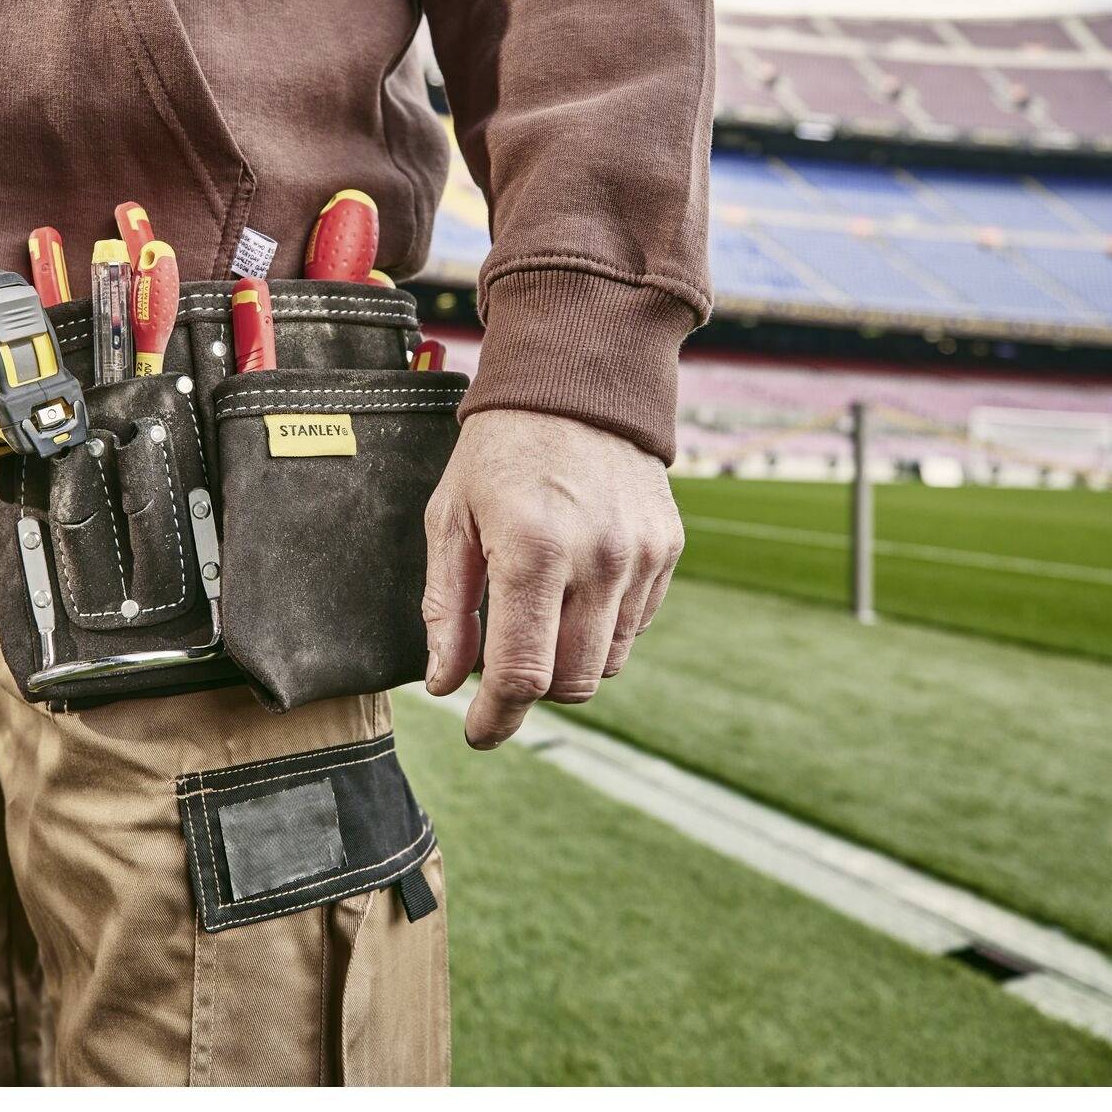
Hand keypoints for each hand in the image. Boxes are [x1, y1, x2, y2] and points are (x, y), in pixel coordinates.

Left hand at [421, 409, 683, 747]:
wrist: (576, 380)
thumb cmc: (499, 450)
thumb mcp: (451, 518)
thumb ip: (447, 606)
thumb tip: (445, 682)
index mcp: (532, 551)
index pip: (522, 673)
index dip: (497, 717)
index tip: (479, 731)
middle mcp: (596, 559)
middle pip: (570, 681)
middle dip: (531, 689)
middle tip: (501, 665)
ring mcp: (639, 555)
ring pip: (606, 661)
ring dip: (567, 658)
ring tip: (537, 612)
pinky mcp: (666, 549)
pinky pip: (635, 624)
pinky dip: (601, 628)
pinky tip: (574, 587)